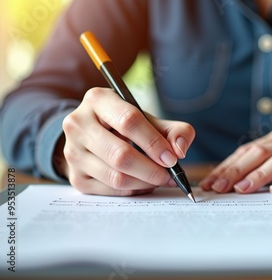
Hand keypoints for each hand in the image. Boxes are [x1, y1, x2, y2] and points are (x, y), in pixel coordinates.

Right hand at [55, 87, 194, 195]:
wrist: (95, 135)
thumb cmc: (126, 125)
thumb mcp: (150, 120)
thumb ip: (174, 131)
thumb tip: (180, 150)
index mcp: (99, 99)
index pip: (129, 121)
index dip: (154, 142)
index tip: (172, 158)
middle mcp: (78, 124)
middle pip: (120, 155)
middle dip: (151, 169)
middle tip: (169, 175)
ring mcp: (72, 152)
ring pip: (115, 177)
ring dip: (145, 182)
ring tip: (160, 179)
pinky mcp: (75, 176)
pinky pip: (110, 190)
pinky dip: (133, 190)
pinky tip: (143, 183)